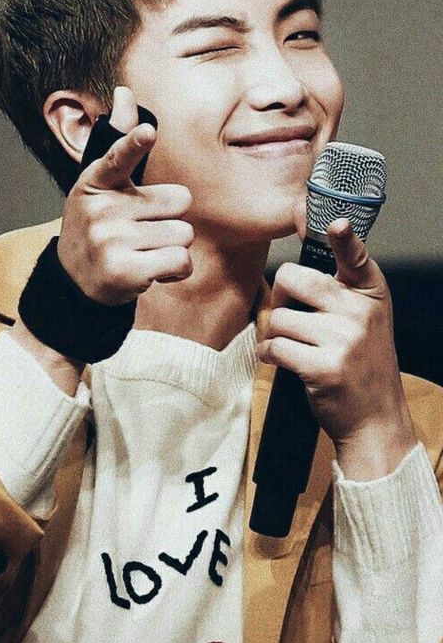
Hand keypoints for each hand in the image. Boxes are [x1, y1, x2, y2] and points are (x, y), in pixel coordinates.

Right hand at [57, 86, 193, 305]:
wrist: (75, 281)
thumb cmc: (99, 226)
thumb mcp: (101, 184)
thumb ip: (120, 143)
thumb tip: (125, 92)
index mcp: (96, 182)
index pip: (117, 158)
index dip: (133, 144)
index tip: (147, 132)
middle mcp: (101, 210)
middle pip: (179, 201)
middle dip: (171, 218)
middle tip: (142, 232)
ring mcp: (110, 241)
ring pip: (183, 233)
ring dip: (173, 247)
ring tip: (144, 253)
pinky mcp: (124, 271)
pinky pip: (180, 260)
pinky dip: (175, 270)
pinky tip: (151, 271)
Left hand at [257, 217, 416, 477]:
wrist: (375, 417)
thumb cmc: (361, 364)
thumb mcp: (364, 320)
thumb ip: (337, 294)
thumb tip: (287, 277)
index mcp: (370, 294)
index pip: (356, 258)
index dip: (344, 240)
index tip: (337, 225)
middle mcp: (360, 312)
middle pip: (294, 279)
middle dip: (279, 295)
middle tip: (286, 313)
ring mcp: (343, 340)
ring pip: (278, 318)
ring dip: (272, 334)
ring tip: (288, 346)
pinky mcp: (323, 366)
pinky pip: (275, 347)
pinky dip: (268, 354)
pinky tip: (278, 360)